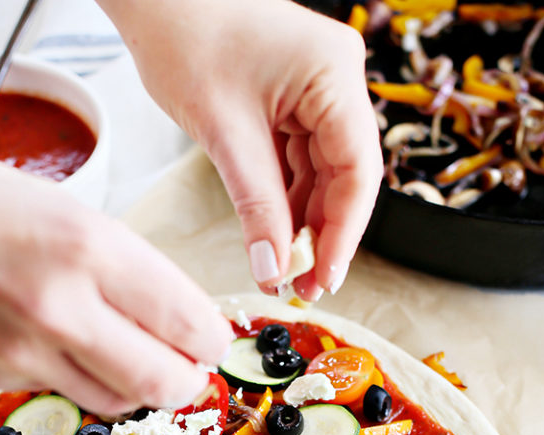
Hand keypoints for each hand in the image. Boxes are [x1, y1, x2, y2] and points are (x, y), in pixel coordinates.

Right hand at [0, 125, 231, 413]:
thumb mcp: (69, 212)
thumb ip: (125, 269)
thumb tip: (175, 317)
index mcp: (90, 246)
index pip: (185, 318)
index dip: (211, 339)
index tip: (213, 341)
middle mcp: (63, 304)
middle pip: (163, 380)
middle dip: (189, 381)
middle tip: (190, 373)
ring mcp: (27, 349)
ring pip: (118, 400)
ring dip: (140, 390)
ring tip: (138, 367)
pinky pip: (66, 394)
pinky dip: (84, 381)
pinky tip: (73, 353)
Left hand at [105, 0, 381, 298]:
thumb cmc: (185, 39)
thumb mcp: (225, 134)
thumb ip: (256, 208)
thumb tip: (274, 271)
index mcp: (334, 75)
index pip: (358, 170)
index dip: (344, 233)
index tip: (324, 278)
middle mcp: (337, 81)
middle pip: (346, 176)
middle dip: (323, 234)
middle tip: (302, 286)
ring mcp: (318, 91)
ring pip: (323, 174)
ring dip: (304, 223)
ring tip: (284, 272)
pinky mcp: (295, 101)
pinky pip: (300, 162)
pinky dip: (287, 201)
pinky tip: (275, 236)